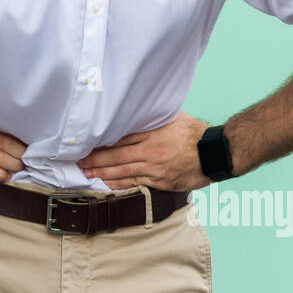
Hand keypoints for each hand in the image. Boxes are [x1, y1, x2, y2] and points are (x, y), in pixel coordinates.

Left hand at [76, 111, 211, 190]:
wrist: (214, 154)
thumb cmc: (194, 133)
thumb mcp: (173, 117)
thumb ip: (153, 116)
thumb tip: (136, 108)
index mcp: (151, 133)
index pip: (120, 137)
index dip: (101, 141)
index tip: (86, 143)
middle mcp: (149, 151)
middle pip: (116, 155)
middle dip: (95, 159)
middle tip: (78, 161)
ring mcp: (154, 168)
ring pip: (122, 171)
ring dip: (102, 173)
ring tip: (85, 173)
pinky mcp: (160, 181)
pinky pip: (135, 183)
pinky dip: (119, 184)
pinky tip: (106, 184)